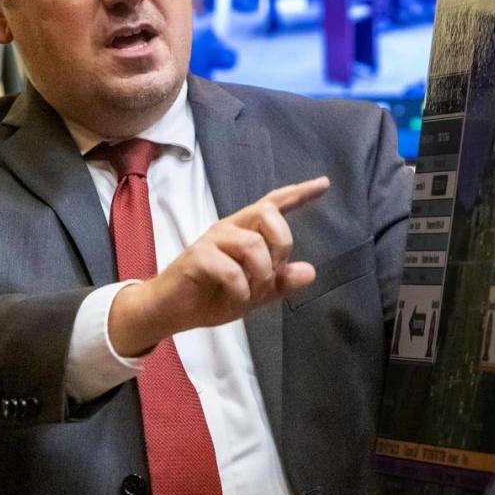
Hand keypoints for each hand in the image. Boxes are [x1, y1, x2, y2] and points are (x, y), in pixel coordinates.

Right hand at [109, 176, 329, 354]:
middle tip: (272, 273)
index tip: (324, 183)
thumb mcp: (254, 294)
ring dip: (260, 274)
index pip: (273, 204)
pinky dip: (241, 290)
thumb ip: (280, 283)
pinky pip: (231, 269)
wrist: (171, 311)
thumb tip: (310, 272)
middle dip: (281, 245)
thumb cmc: (211, 296)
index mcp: (244, 231)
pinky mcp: (198, 257)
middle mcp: (230, 228)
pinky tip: (237, 299)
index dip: (299, 193)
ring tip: (251, 293)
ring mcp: (212, 240)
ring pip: (252, 244)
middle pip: (267, 214)